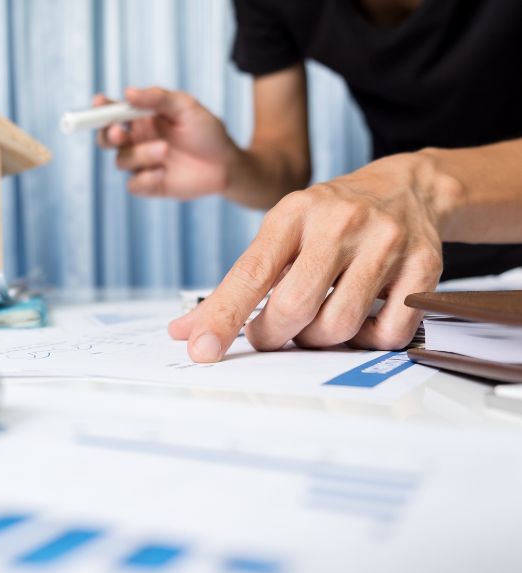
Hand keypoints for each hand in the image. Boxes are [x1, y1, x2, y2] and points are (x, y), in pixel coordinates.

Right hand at [95, 87, 242, 198]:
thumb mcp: (186, 107)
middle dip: (107, 135)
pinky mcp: (150, 185)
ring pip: (121, 161)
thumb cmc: (206, 131)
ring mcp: (142, 164)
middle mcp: (136, 141)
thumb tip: (127, 93)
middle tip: (120, 131)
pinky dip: (145, 178)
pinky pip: (133, 184)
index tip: (99, 103)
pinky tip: (163, 173)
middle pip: (106, 139)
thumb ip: (157, 98)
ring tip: (165, 150)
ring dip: (140, 154)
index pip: (112, 113)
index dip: (100, 109)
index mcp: (140, 119)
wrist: (225, 163)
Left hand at [168, 153, 445, 360]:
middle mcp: (340, 223)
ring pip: (338, 326)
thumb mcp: (280, 234)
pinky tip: (361, 319)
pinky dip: (367, 340)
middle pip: (295, 307)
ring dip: (318, 340)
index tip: (201, 350)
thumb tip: (184, 330)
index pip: (251, 273)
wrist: (407, 187)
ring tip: (317, 321)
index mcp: (293, 213)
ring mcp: (385, 243)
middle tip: (271, 333)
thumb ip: (236, 284)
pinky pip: (387, 333)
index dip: (223, 317)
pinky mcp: (424, 267)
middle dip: (273, 335)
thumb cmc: (329, 219)